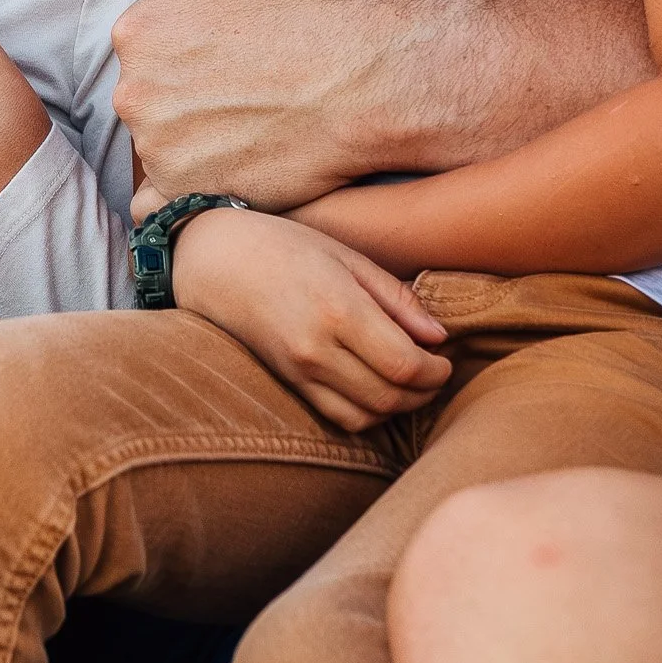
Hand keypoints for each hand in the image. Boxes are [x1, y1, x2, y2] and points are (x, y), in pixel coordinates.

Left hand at [117, 0, 423, 202]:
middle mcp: (135, 88)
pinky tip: (223, 182)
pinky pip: (160, 208)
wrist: (372, 81)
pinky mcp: (186, 192)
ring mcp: (157, 146)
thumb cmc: (320, 11)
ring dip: (190, 150)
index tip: (230, 63)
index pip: (145, 50)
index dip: (188, 57)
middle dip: (184, 103)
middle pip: (147, 101)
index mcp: (140, 27)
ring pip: (157, 151)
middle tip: (243, 101)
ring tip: (249, 138)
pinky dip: (182, 200)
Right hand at [169, 209, 449, 431]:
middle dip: (425, 392)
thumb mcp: (348, 257)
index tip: (446, 359)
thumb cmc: (285, 246)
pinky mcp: (288, 382)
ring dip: (399, 408)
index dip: (436, 372)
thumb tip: (439, 337)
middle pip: (390, 396)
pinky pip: (338, 416)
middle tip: (437, 373)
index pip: (405, 365)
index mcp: (339, 310)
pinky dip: (367, 414)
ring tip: (411, 383)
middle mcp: (317, 349)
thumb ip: (397, 299)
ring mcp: (299, 371)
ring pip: (366, 415)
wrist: (215, 259)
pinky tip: (377, 389)